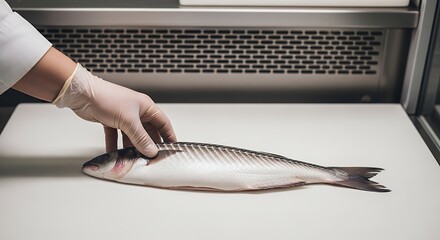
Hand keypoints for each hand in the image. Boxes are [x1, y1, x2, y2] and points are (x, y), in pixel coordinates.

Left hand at [53, 63, 175, 156]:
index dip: (168, 135)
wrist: (83, 94)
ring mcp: (123, 116)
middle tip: (151, 157)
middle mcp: (136, 111)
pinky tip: (115, 154)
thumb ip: (141, 138)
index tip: (171, 148)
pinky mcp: (110, 120)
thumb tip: (152, 151)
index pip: (162, 123)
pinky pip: (116, 136)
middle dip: (148, 144)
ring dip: (131, 146)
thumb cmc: (108, 99)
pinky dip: (115, 145)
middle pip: (147, 131)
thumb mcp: (129, 122)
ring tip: (133, 158)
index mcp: (145, 107)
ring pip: (131, 135)